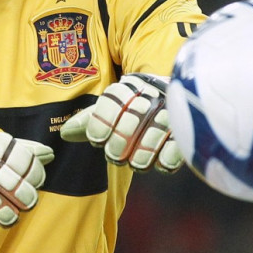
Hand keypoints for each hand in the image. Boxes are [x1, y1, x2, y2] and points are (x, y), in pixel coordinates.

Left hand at [59, 73, 183, 172]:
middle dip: (121, 141)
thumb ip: (89, 121)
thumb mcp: (111, 111)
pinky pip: (178, 143)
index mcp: (128, 89)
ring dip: (143, 152)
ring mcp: (171, 110)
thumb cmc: (133, 109)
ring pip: (156, 130)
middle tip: (114, 156)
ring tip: (136, 163)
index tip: (96, 140)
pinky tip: (161, 164)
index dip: (102, 122)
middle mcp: (151, 95)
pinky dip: (168, 156)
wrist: (174, 98)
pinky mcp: (187, 128)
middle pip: (133, 117)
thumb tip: (65, 133)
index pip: (112, 101)